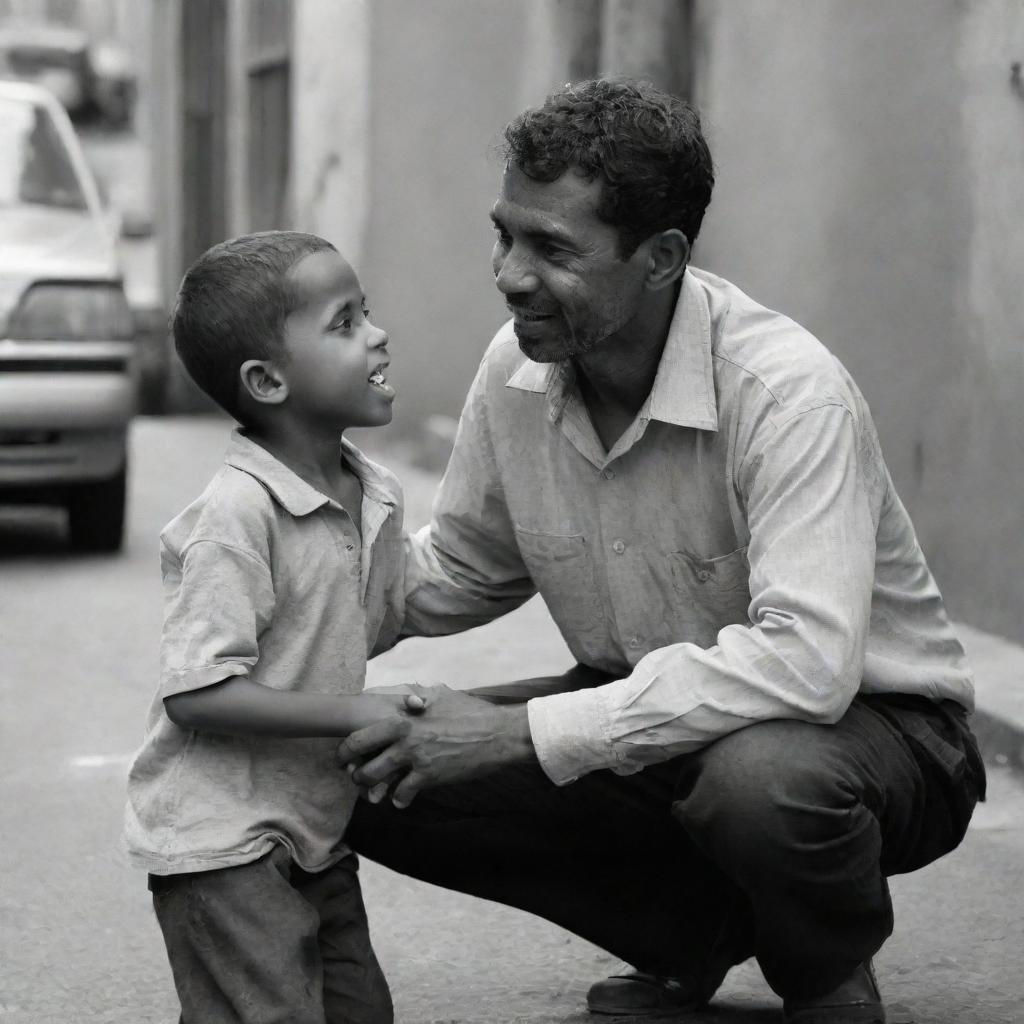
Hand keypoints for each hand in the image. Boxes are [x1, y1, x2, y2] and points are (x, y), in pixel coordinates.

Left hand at [335, 686, 534, 808]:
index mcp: (403, 718)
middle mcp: (404, 739)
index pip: (360, 735)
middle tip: (355, 777)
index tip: (344, 756)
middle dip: (353, 773)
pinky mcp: (430, 777)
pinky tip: (402, 799)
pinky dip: (399, 799)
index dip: (346, 749)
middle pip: (361, 762)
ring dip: (372, 789)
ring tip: (376, 792)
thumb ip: (420, 698)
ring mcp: (416, 759)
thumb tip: (411, 697)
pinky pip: (402, 795)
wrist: (498, 734)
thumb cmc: (472, 712)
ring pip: (376, 781)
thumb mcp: (441, 696)